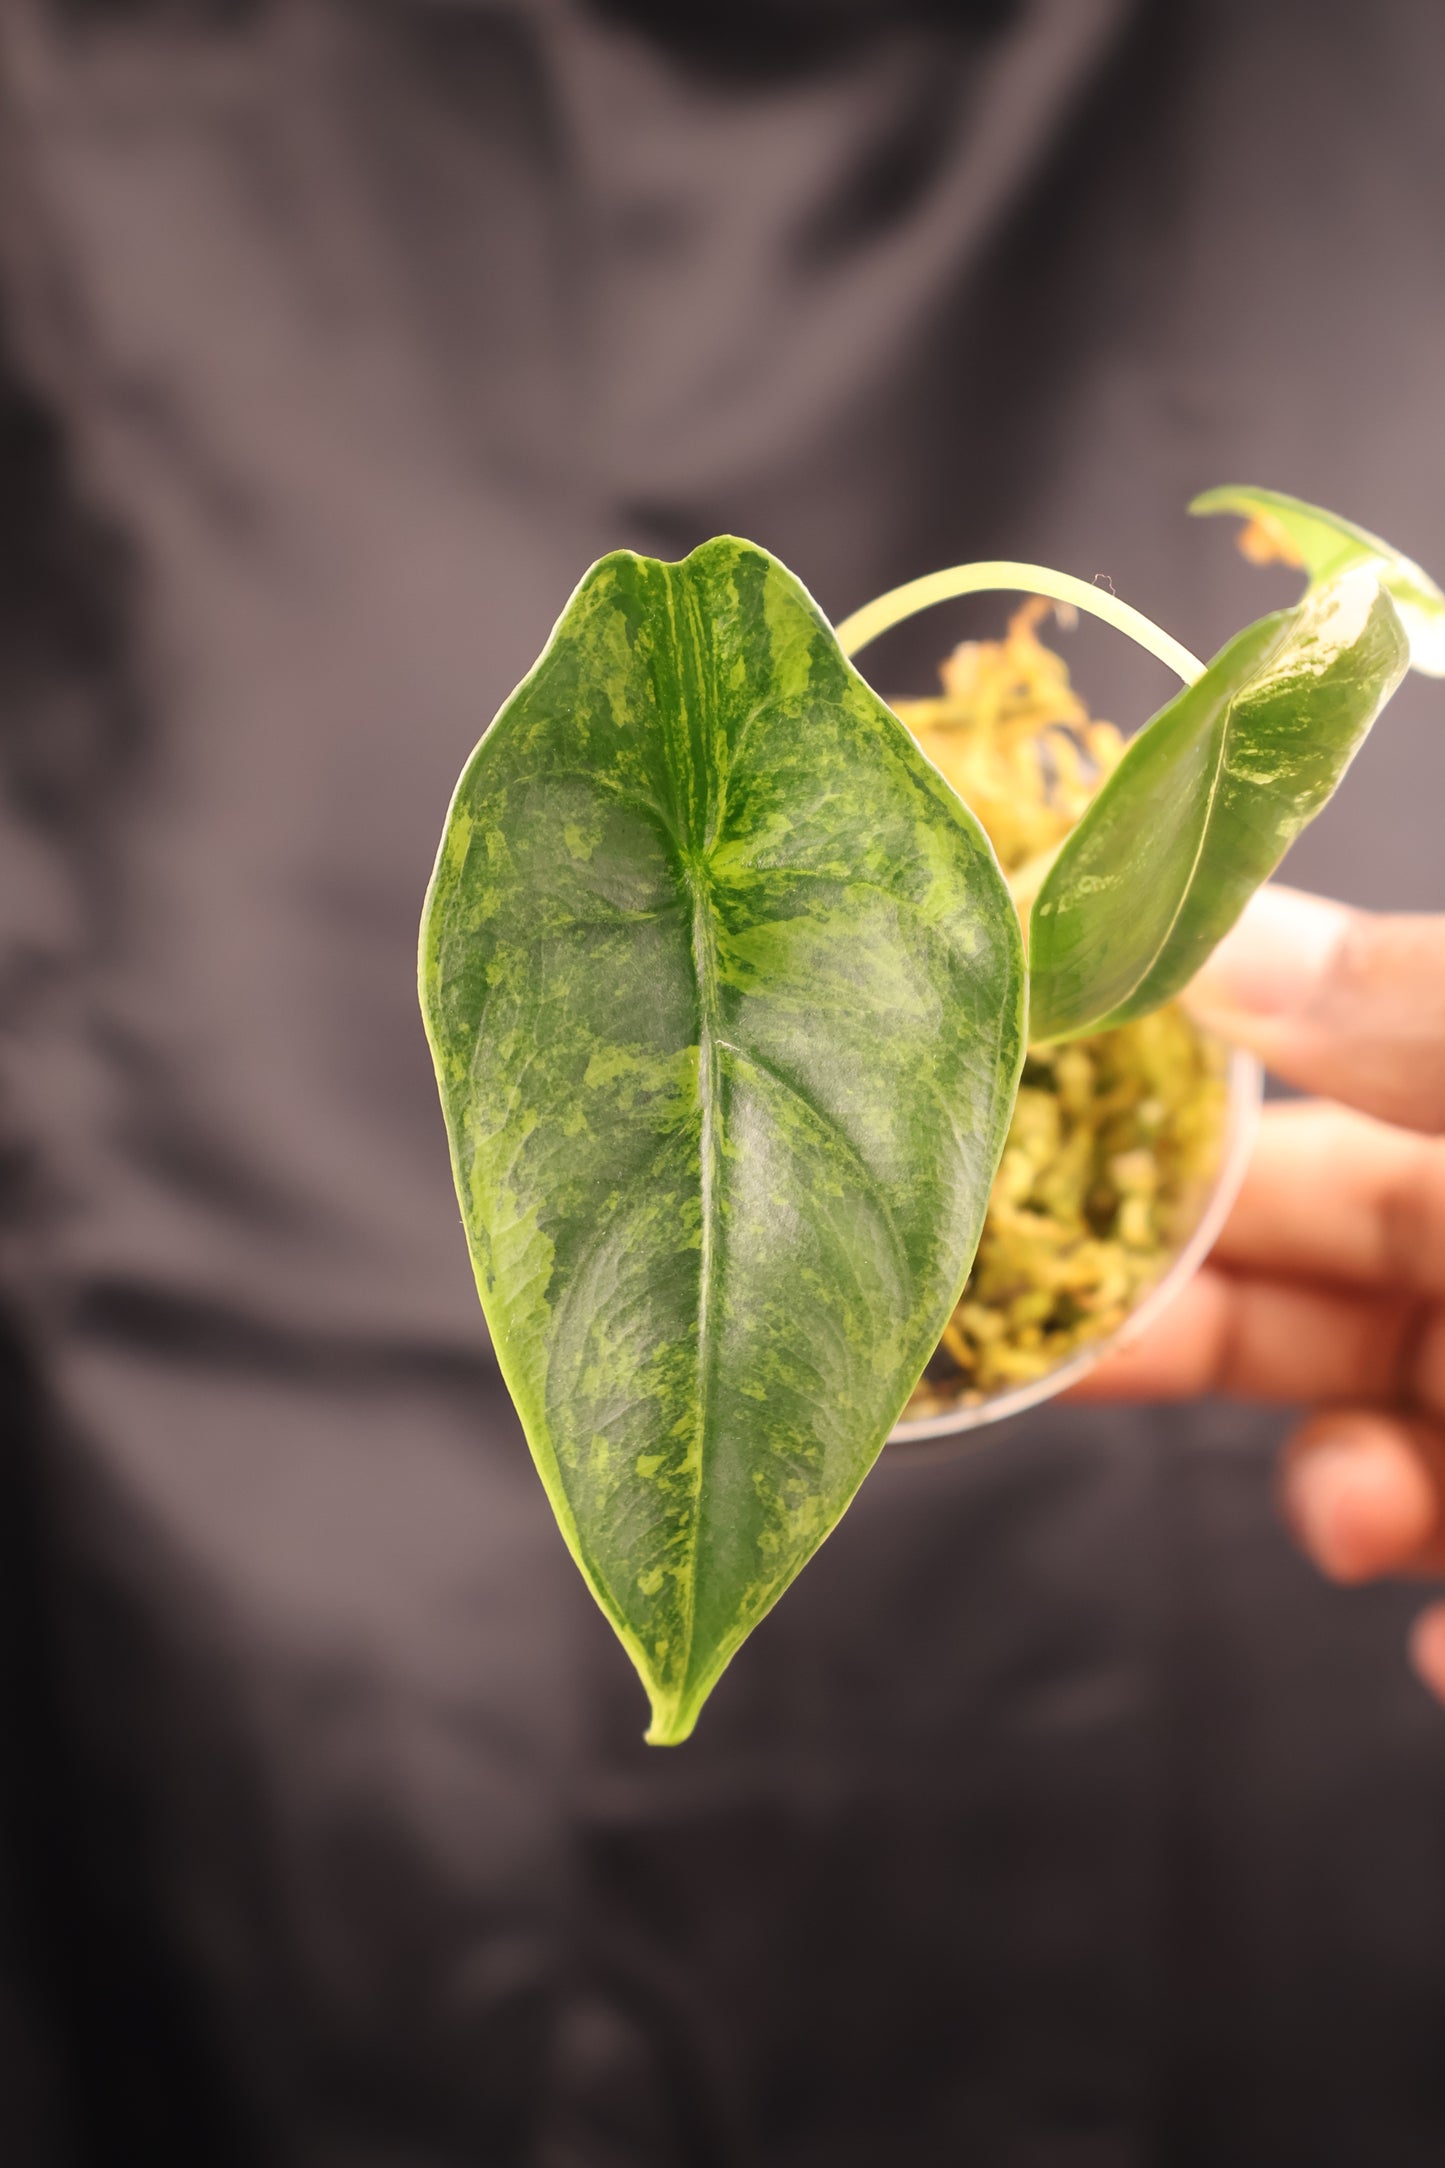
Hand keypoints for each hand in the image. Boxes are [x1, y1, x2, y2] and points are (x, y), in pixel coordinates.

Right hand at [1074, 884, 1444, 1701]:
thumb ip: (1407, 1016)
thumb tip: (1212, 932)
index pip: (1286, 1126)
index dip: (1143, 1148)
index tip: (998, 1176)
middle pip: (1297, 1294)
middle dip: (1175, 1335)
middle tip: (1045, 1358)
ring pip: (1375, 1450)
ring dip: (1333, 1495)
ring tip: (1357, 1517)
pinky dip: (1432, 1621)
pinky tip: (1443, 1645)